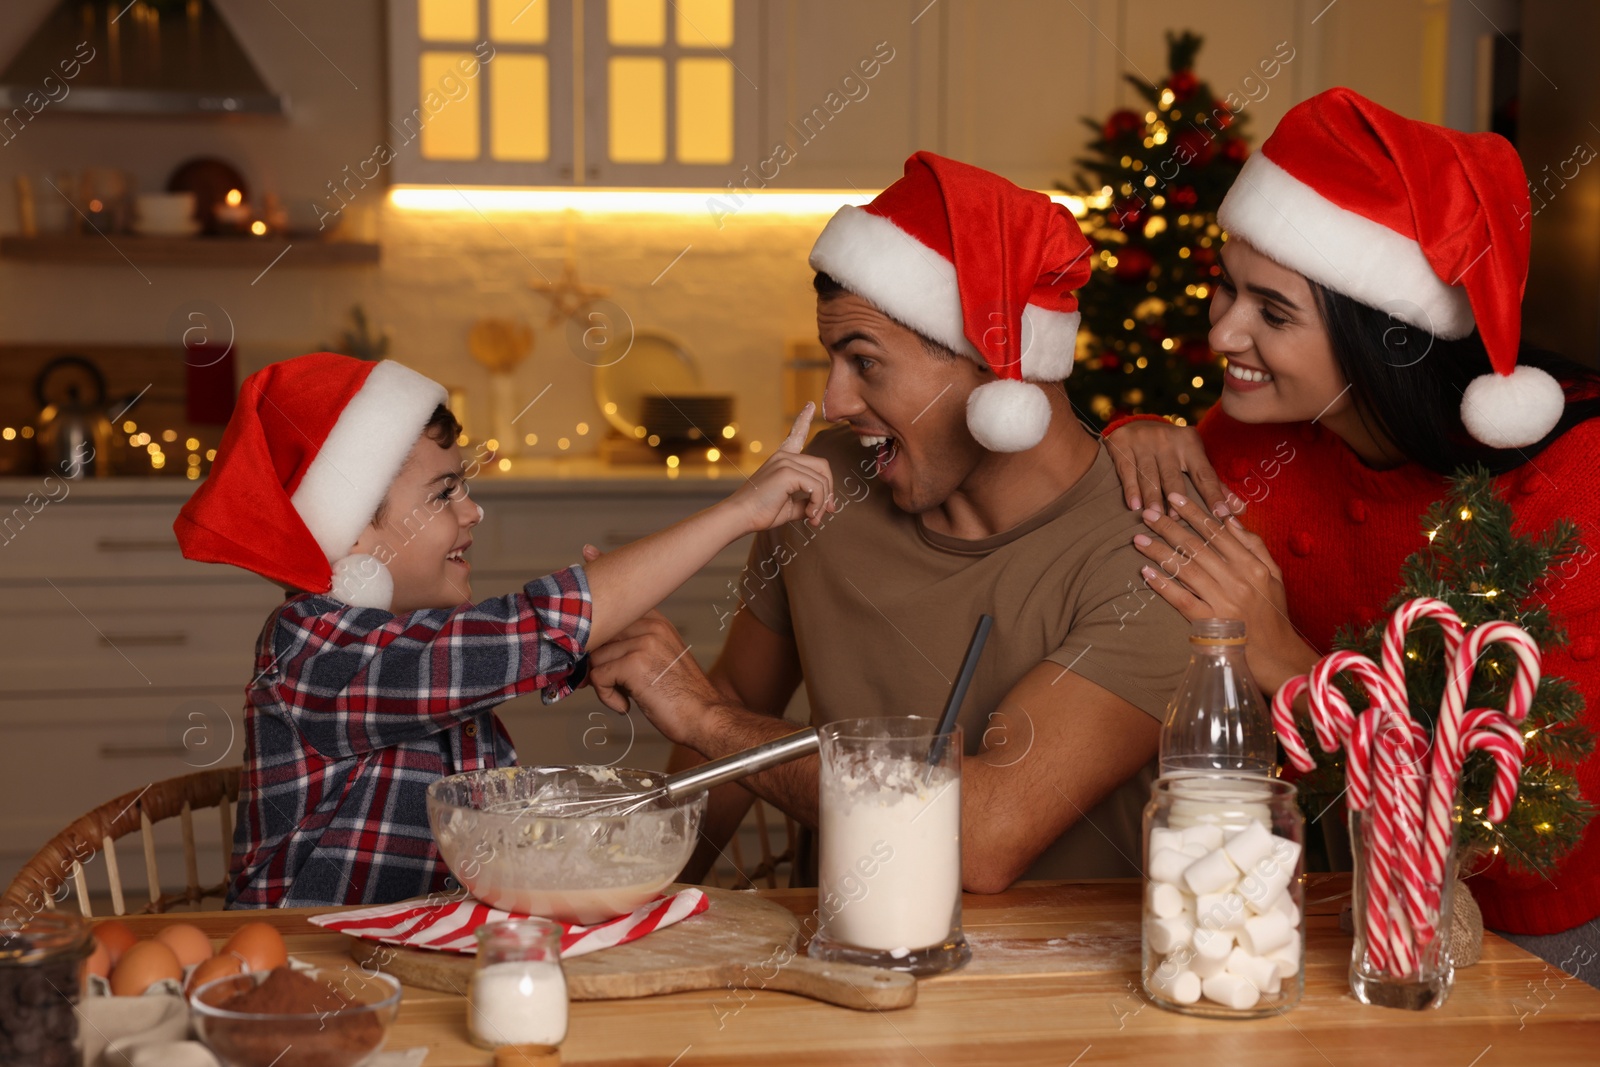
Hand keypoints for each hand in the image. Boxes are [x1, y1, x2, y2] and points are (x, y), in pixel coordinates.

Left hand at [585, 610, 725, 746]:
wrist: (704, 717)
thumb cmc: (683, 696)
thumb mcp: (662, 657)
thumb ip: (635, 646)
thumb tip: (597, 651)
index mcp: (658, 622)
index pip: (613, 621)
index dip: (605, 645)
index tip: (610, 666)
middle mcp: (651, 627)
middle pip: (602, 639)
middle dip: (601, 664)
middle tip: (614, 686)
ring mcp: (642, 644)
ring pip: (596, 659)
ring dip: (605, 684)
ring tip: (626, 698)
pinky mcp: (633, 665)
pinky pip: (598, 677)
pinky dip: (606, 697)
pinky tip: (625, 706)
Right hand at [725, 403, 837, 532]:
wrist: (740, 516)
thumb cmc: (761, 512)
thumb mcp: (789, 505)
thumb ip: (806, 500)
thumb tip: (825, 506)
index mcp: (782, 459)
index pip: (795, 435)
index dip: (803, 419)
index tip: (810, 404)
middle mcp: (784, 456)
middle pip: (823, 466)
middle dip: (828, 491)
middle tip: (825, 512)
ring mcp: (785, 462)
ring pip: (822, 479)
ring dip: (823, 502)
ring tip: (813, 518)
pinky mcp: (787, 472)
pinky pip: (817, 487)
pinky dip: (818, 503)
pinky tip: (809, 515)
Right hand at [1104, 419, 1237, 516]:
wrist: (1136, 424)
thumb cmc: (1171, 451)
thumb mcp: (1193, 459)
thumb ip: (1214, 485)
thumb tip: (1239, 509)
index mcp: (1189, 443)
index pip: (1204, 473)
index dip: (1214, 495)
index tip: (1222, 515)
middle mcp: (1167, 440)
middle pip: (1173, 475)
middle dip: (1177, 497)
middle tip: (1178, 519)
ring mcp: (1143, 441)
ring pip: (1149, 474)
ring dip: (1152, 497)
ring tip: (1155, 516)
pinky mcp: (1122, 444)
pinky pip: (1127, 470)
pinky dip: (1131, 489)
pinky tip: (1133, 505)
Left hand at [1132, 491, 1314, 694]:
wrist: (1276, 656)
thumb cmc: (1271, 613)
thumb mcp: (1273, 575)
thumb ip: (1254, 545)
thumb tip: (1231, 520)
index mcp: (1252, 565)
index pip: (1217, 532)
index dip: (1193, 513)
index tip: (1173, 498)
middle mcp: (1237, 580)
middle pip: (1196, 547)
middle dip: (1169, 527)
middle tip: (1147, 514)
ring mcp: (1223, 601)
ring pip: (1185, 569)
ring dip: (1159, 552)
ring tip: (1138, 539)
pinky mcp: (1210, 623)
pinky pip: (1182, 599)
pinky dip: (1163, 584)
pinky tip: (1146, 572)